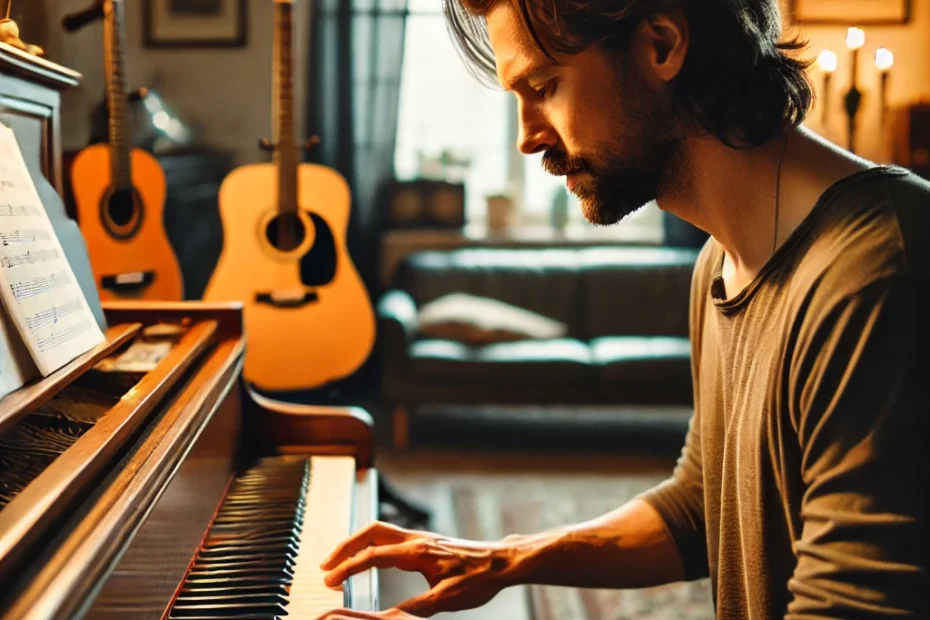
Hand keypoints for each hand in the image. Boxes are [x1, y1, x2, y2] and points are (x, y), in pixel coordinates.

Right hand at [315, 521, 519, 617]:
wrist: (502, 561)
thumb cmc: (478, 579)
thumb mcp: (445, 600)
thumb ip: (413, 609)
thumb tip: (387, 619)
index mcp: (417, 552)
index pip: (372, 555)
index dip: (348, 568)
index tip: (330, 581)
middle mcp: (416, 539)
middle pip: (369, 532)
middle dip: (344, 547)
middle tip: (325, 567)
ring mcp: (421, 538)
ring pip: (379, 530)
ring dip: (356, 543)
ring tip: (340, 562)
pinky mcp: (426, 542)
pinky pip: (390, 536)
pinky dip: (372, 544)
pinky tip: (371, 558)